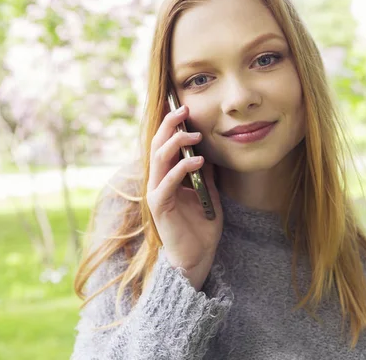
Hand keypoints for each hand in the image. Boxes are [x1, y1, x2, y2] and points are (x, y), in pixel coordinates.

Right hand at [146, 104, 222, 290]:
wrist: (197, 257)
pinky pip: (168, 182)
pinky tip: (198, 161)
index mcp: (167, 177)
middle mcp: (158, 182)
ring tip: (194, 134)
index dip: (171, 125)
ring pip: (159, 159)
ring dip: (176, 143)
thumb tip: (207, 151)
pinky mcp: (160, 207)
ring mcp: (157, 193)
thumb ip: (204, 174)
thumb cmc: (201, 226)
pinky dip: (181, 169)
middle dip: (169, 125)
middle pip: (157, 146)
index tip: (184, 107)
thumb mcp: (208, 193)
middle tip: (183, 109)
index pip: (164, 145)